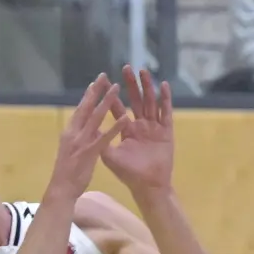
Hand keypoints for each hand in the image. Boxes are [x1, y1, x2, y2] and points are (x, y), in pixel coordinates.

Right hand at [49, 74, 127, 200]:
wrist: (61, 189)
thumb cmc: (67, 171)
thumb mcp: (72, 149)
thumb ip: (79, 136)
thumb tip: (87, 125)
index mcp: (70, 131)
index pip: (80, 109)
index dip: (88, 95)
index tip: (96, 82)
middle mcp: (74, 132)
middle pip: (87, 107)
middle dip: (96, 91)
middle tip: (105, 76)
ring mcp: (82, 141)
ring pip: (96, 117)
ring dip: (107, 101)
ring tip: (117, 87)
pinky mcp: (90, 152)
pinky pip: (105, 137)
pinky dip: (115, 127)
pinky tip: (125, 118)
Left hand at [100, 65, 175, 193]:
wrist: (148, 186)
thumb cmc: (129, 174)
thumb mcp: (110, 157)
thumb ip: (101, 141)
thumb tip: (87, 126)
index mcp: (126, 130)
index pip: (118, 108)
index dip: (112, 94)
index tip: (106, 79)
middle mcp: (140, 125)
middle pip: (135, 100)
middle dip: (131, 84)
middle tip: (126, 67)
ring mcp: (154, 127)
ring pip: (150, 102)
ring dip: (147, 87)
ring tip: (144, 71)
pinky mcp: (166, 131)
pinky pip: (165, 112)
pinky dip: (165, 99)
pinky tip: (163, 86)